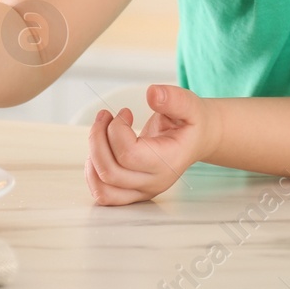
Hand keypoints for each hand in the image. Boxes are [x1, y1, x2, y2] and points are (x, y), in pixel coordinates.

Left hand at [84, 84, 218, 205]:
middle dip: (98, 139)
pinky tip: (100, 150)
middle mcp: (154, 182)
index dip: (117, 129)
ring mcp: (142, 190)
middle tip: (104, 116)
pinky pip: (104, 194)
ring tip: (100, 134)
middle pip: (110, 172)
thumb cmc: (192, 123)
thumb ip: (174, 99)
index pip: (129, 154)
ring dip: (92, 158)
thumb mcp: (190, 105)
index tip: (124, 112)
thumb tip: (152, 93)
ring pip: (103, 188)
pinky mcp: (132, 192)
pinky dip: (93, 174)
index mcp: (168, 162)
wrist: (197, 139)